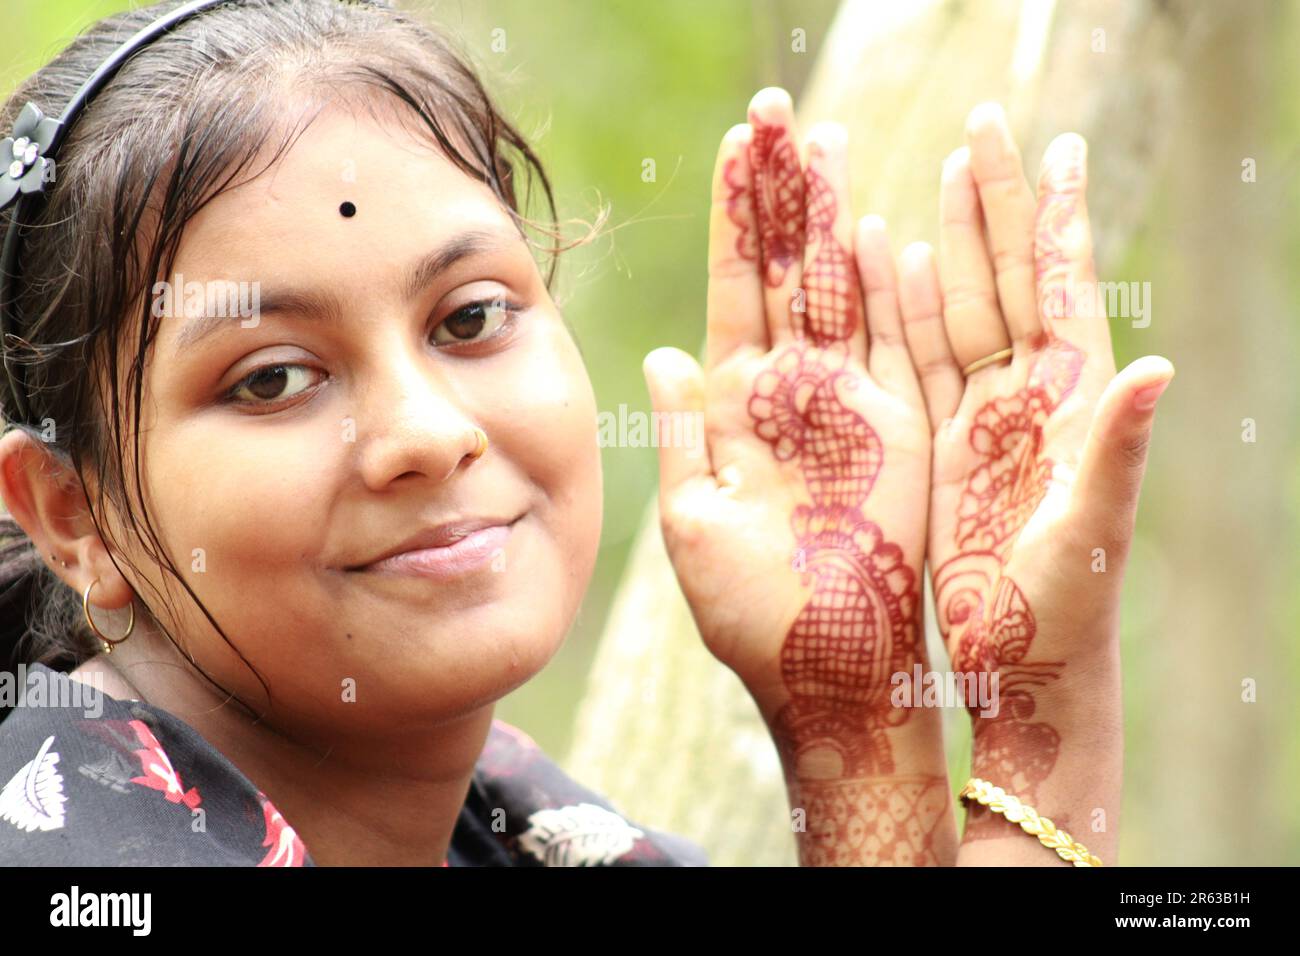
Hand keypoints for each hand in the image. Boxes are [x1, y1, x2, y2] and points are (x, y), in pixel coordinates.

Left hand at [644, 88, 954, 864]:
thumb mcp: (696, 524)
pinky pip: (892, 346)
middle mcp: (790, 394)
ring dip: (830, 220)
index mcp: (734, 409)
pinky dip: (885, 289)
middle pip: (784, 272)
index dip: (734, 220)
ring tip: (824, 142)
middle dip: (781, 194)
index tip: (735, 145)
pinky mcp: (899, 430)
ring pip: (838, 292)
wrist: (829, 674)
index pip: (733, 290)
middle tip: (779, 112)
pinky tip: (873, 228)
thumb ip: (684, 436)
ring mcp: (847, 405)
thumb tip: (662, 355)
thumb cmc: (750, 616)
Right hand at [896, 103, 1173, 861]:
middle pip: (1006, 278)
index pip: (1059, 289)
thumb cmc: (1064, 608)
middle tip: (984, 125)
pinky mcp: (943, 445)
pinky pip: (921, 360)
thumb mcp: (1092, 528)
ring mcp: (984, 418)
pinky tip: (894, 263)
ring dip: (952, 240)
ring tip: (941, 172)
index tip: (1054, 147)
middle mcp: (1029, 398)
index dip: (1054, 220)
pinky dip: (907, 308)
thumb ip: (1119, 448)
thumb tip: (1160, 368)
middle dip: (996, 203)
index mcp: (1068, 404)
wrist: (1019, 666)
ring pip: (962, 308)